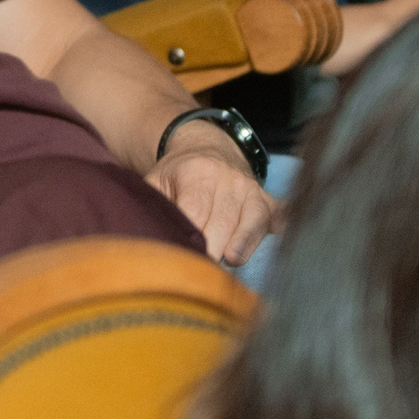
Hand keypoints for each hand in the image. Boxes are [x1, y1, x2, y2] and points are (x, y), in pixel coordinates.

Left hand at [145, 130, 276, 265]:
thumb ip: (151, 205)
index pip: (194, 211)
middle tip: (201, 269)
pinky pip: (276, 220)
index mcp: (196, 172)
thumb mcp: (157, 181)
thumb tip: (141, 234)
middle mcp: (228, 179)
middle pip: (223, 222)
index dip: (189, 238)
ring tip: (231, 261)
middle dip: (212, 248)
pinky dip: (274, 232)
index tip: (182, 258)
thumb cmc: (177, 176)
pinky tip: (267, 242)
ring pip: (252, 223)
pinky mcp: (269, 201)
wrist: (208, 150)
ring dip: (242, 246)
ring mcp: (251, 189)